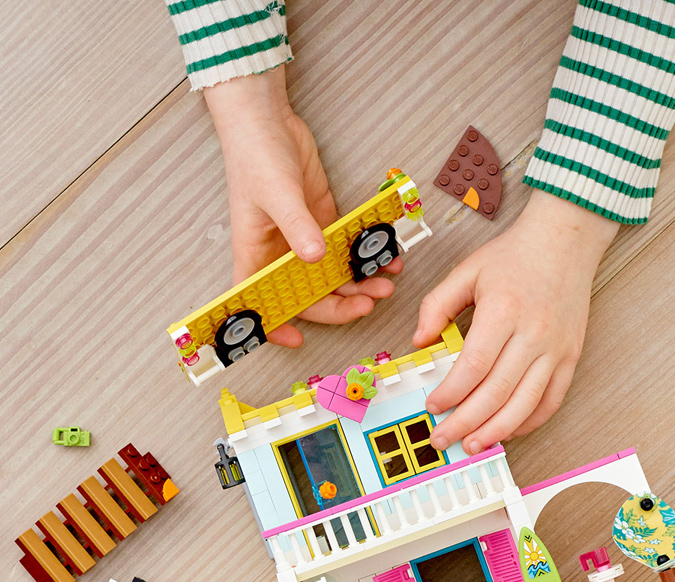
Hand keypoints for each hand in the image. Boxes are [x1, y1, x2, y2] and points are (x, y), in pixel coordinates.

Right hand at [204, 67, 400, 346]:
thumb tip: (315, 259)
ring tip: (387, 281)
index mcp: (257, 255)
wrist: (267, 119)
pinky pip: (348, 253)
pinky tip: (388, 257)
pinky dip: (367, 258)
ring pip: (334, 279)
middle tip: (370, 303)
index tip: (297, 340)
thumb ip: (298, 227)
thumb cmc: (256, 155)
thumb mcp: (277, 193)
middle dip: (340, 306)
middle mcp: (281, 256)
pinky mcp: (325, 226)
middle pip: (310, 297)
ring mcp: (305, 242)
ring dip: (361, 285)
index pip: (260, 303)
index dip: (275, 327)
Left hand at [413, 190, 616, 454]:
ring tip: (473, 445)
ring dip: (496, 431)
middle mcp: (533, 334)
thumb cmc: (517, 255)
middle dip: (465, 422)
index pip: (473, 366)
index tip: (433, 406)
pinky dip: (529, 422)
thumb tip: (419, 340)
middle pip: (496, 393)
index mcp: (503, 311)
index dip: (450, 393)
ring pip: (525, 404)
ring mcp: (555, 349)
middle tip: (443, 438)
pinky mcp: (570, 357)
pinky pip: (551, 401)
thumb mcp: (467, 271)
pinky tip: (508, 431)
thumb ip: (437, 305)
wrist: (566, 240)